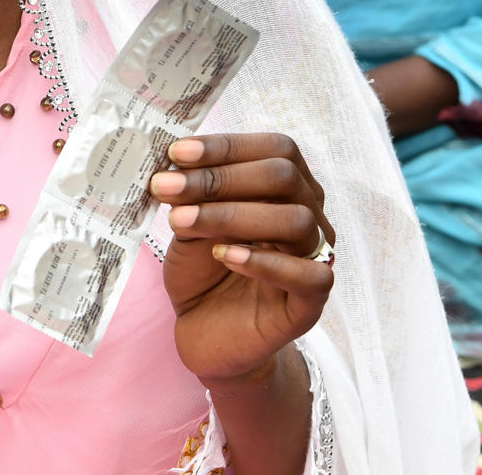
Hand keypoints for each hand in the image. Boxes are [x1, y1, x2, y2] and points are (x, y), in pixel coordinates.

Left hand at [150, 132, 333, 387]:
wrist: (205, 334)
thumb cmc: (203, 270)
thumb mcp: (190, 223)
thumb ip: (192, 194)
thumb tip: (172, 160)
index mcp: (287, 188)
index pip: (275, 150)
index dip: (227, 146)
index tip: (176, 152)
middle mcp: (310, 216)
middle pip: (284, 177)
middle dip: (220, 178)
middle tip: (166, 186)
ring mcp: (315, 258)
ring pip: (296, 221)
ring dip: (233, 215)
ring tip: (181, 221)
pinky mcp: (310, 304)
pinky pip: (309, 276)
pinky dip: (265, 261)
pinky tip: (224, 254)